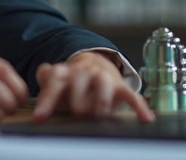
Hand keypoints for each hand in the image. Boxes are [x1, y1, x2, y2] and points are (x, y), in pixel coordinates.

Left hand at [33, 51, 153, 122]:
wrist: (97, 67)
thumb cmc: (72, 84)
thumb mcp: (57, 83)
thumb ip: (46, 79)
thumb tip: (43, 71)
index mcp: (66, 72)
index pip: (55, 82)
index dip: (47, 100)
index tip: (40, 118)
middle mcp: (84, 72)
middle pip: (79, 81)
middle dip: (77, 99)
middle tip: (77, 112)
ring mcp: (104, 78)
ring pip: (104, 84)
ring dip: (101, 100)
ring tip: (98, 115)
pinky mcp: (121, 88)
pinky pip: (132, 96)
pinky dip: (140, 107)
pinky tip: (145, 118)